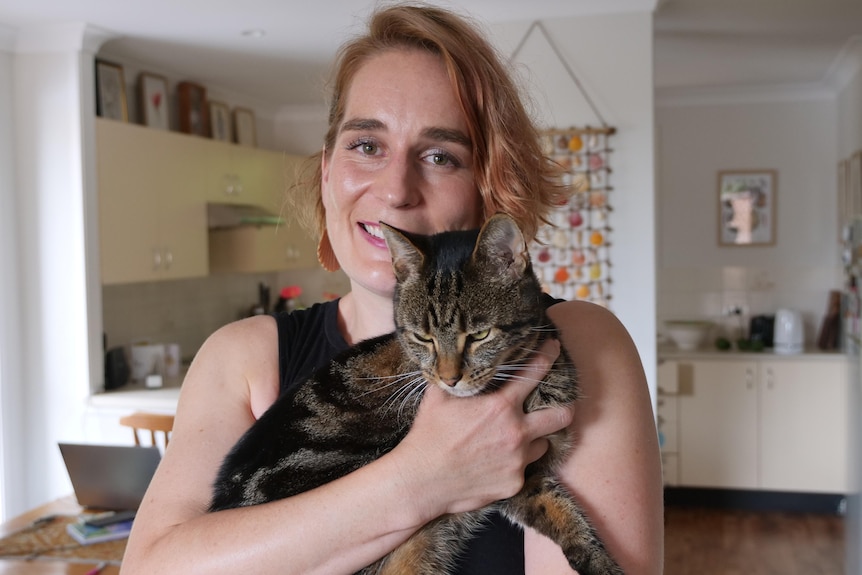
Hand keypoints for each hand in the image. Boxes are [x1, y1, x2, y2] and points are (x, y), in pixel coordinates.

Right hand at [391, 339, 573, 520]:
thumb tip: (459, 357)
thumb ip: (458, 376)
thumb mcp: (438, 396)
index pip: (535, 373)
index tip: (553, 347)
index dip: (548, 355)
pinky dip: (514, 464)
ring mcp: (517, 461)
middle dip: (565, 407)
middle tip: (558, 404)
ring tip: (511, 439)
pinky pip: (523, 469)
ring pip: (541, 444)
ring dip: (532, 439)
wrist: (421, 481)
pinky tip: (493, 462)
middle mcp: (516, 432)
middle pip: (562, 416)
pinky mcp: (514, 483)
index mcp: (500, 406)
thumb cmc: (428, 435)